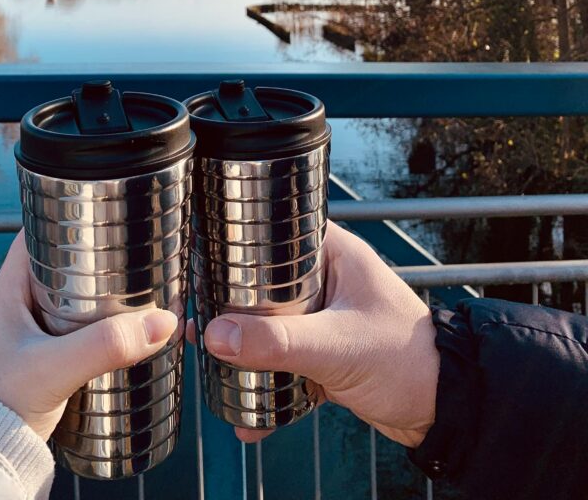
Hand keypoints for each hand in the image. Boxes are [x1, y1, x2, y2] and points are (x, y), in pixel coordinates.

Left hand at [0, 231, 177, 439]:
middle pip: (55, 270)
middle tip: (128, 258)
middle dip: (91, 264)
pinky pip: (65, 336)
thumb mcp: (56, 369)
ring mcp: (20, 340)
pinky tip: (113, 340)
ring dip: (93, 302)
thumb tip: (161, 322)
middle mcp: (10, 311)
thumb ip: (107, 345)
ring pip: (63, 305)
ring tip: (130, 297)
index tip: (101, 214)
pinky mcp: (32, 368)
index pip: (33, 236)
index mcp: (5, 294)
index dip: (65, 220)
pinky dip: (88, 332)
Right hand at [187, 221, 438, 448]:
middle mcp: (328, 279)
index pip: (276, 230)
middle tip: (193, 315)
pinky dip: (266, 379)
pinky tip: (245, 409)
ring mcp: (327, 316)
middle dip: (230, 303)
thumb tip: (216, 335)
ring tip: (209, 358)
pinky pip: (285, 358)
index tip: (202, 259)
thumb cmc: (408, 361)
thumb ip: (277, 342)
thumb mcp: (336, 346)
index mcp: (334, 253)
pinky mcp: (327, 352)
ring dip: (244, 343)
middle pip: (264, 282)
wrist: (447, 412)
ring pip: (271, 322)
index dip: (238, 242)